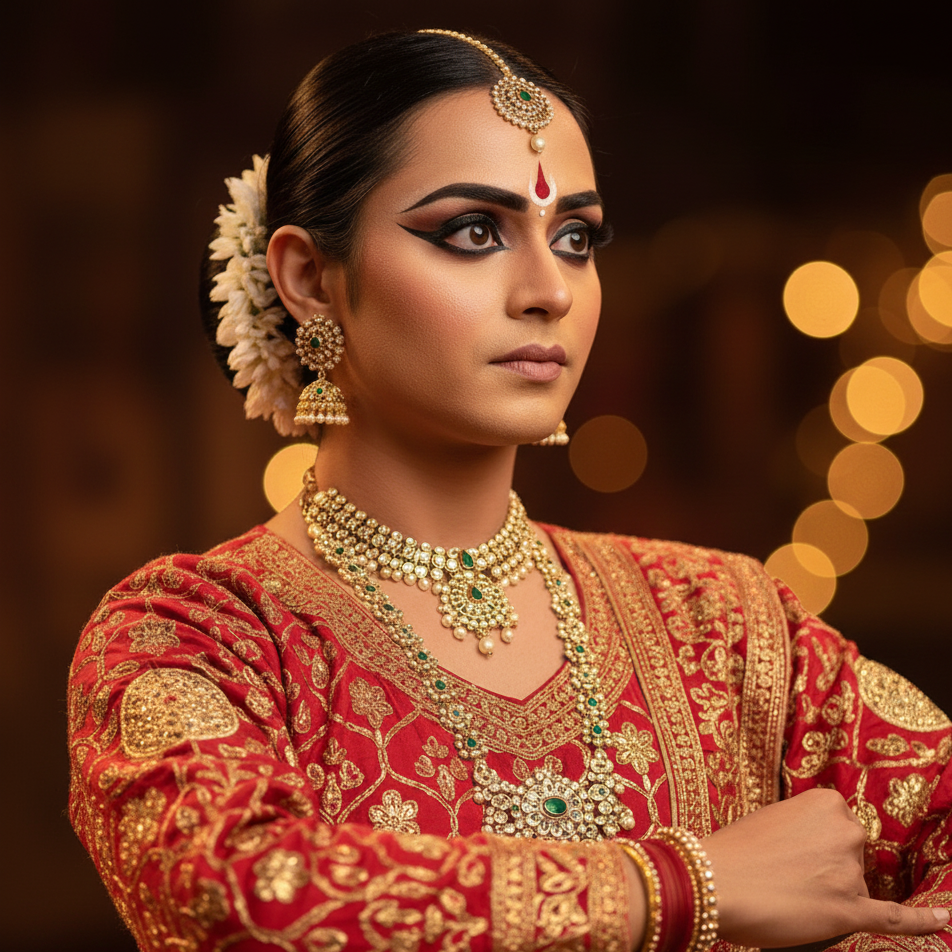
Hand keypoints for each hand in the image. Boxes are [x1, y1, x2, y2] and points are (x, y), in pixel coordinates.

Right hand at [702, 788, 948, 947]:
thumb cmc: (732, 850)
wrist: (712, 880)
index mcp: (825, 801)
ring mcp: (850, 872)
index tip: (797, 850)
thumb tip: (816, 851)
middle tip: (785, 874)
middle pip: (851, 853)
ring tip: (785, 894)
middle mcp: (845, 831)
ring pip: (853, 886)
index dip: (818, 843)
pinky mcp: (850, 911)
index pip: (841, 825)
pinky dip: (925, 919)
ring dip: (828, 893)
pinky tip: (945, 916)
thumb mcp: (769, 819)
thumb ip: (802, 828)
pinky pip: (896, 916)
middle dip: (827, 866)